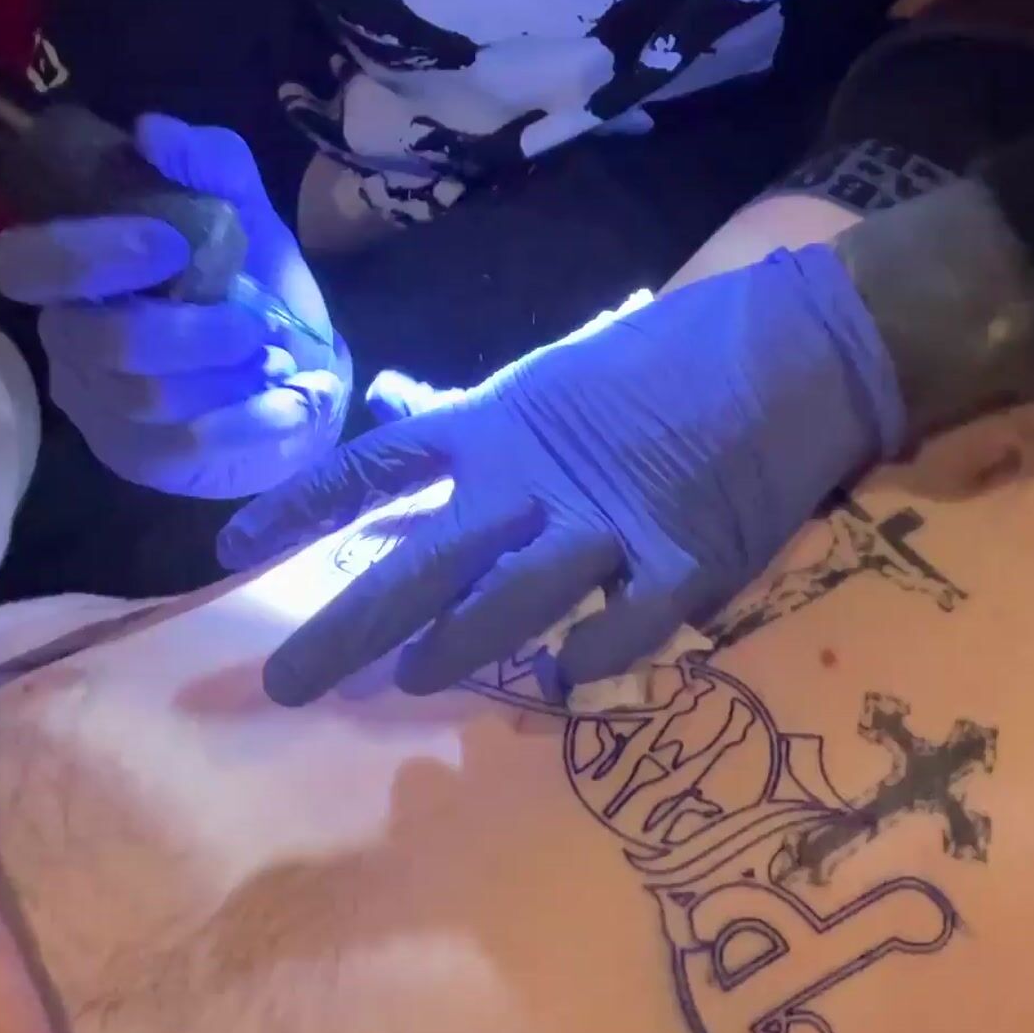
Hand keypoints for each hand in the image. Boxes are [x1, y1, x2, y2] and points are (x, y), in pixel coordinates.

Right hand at [0, 114, 349, 498]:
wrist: (305, 371)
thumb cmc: (254, 288)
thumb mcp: (246, 212)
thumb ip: (210, 161)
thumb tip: (153, 131)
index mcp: (78, 275)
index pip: (26, 266)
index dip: (87, 255)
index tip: (170, 245)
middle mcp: (72, 342)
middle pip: (95, 341)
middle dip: (186, 331)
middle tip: (251, 322)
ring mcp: (102, 408)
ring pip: (146, 396)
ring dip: (227, 373)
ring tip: (271, 357)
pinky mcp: (142, 460)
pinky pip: (187, 447)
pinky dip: (253, 420)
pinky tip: (284, 401)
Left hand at [218, 246, 908, 704]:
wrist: (804, 345)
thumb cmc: (678, 351)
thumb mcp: (558, 369)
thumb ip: (485, 409)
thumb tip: (408, 407)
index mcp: (499, 424)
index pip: (374, 467)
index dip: (298, 507)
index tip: (229, 548)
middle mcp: (533, 482)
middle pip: (417, 562)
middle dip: (346, 629)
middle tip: (284, 686)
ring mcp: (607, 528)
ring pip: (506, 606)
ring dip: (456, 649)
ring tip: (414, 681)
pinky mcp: (684, 565)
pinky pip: (621, 633)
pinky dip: (588, 662)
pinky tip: (564, 680)